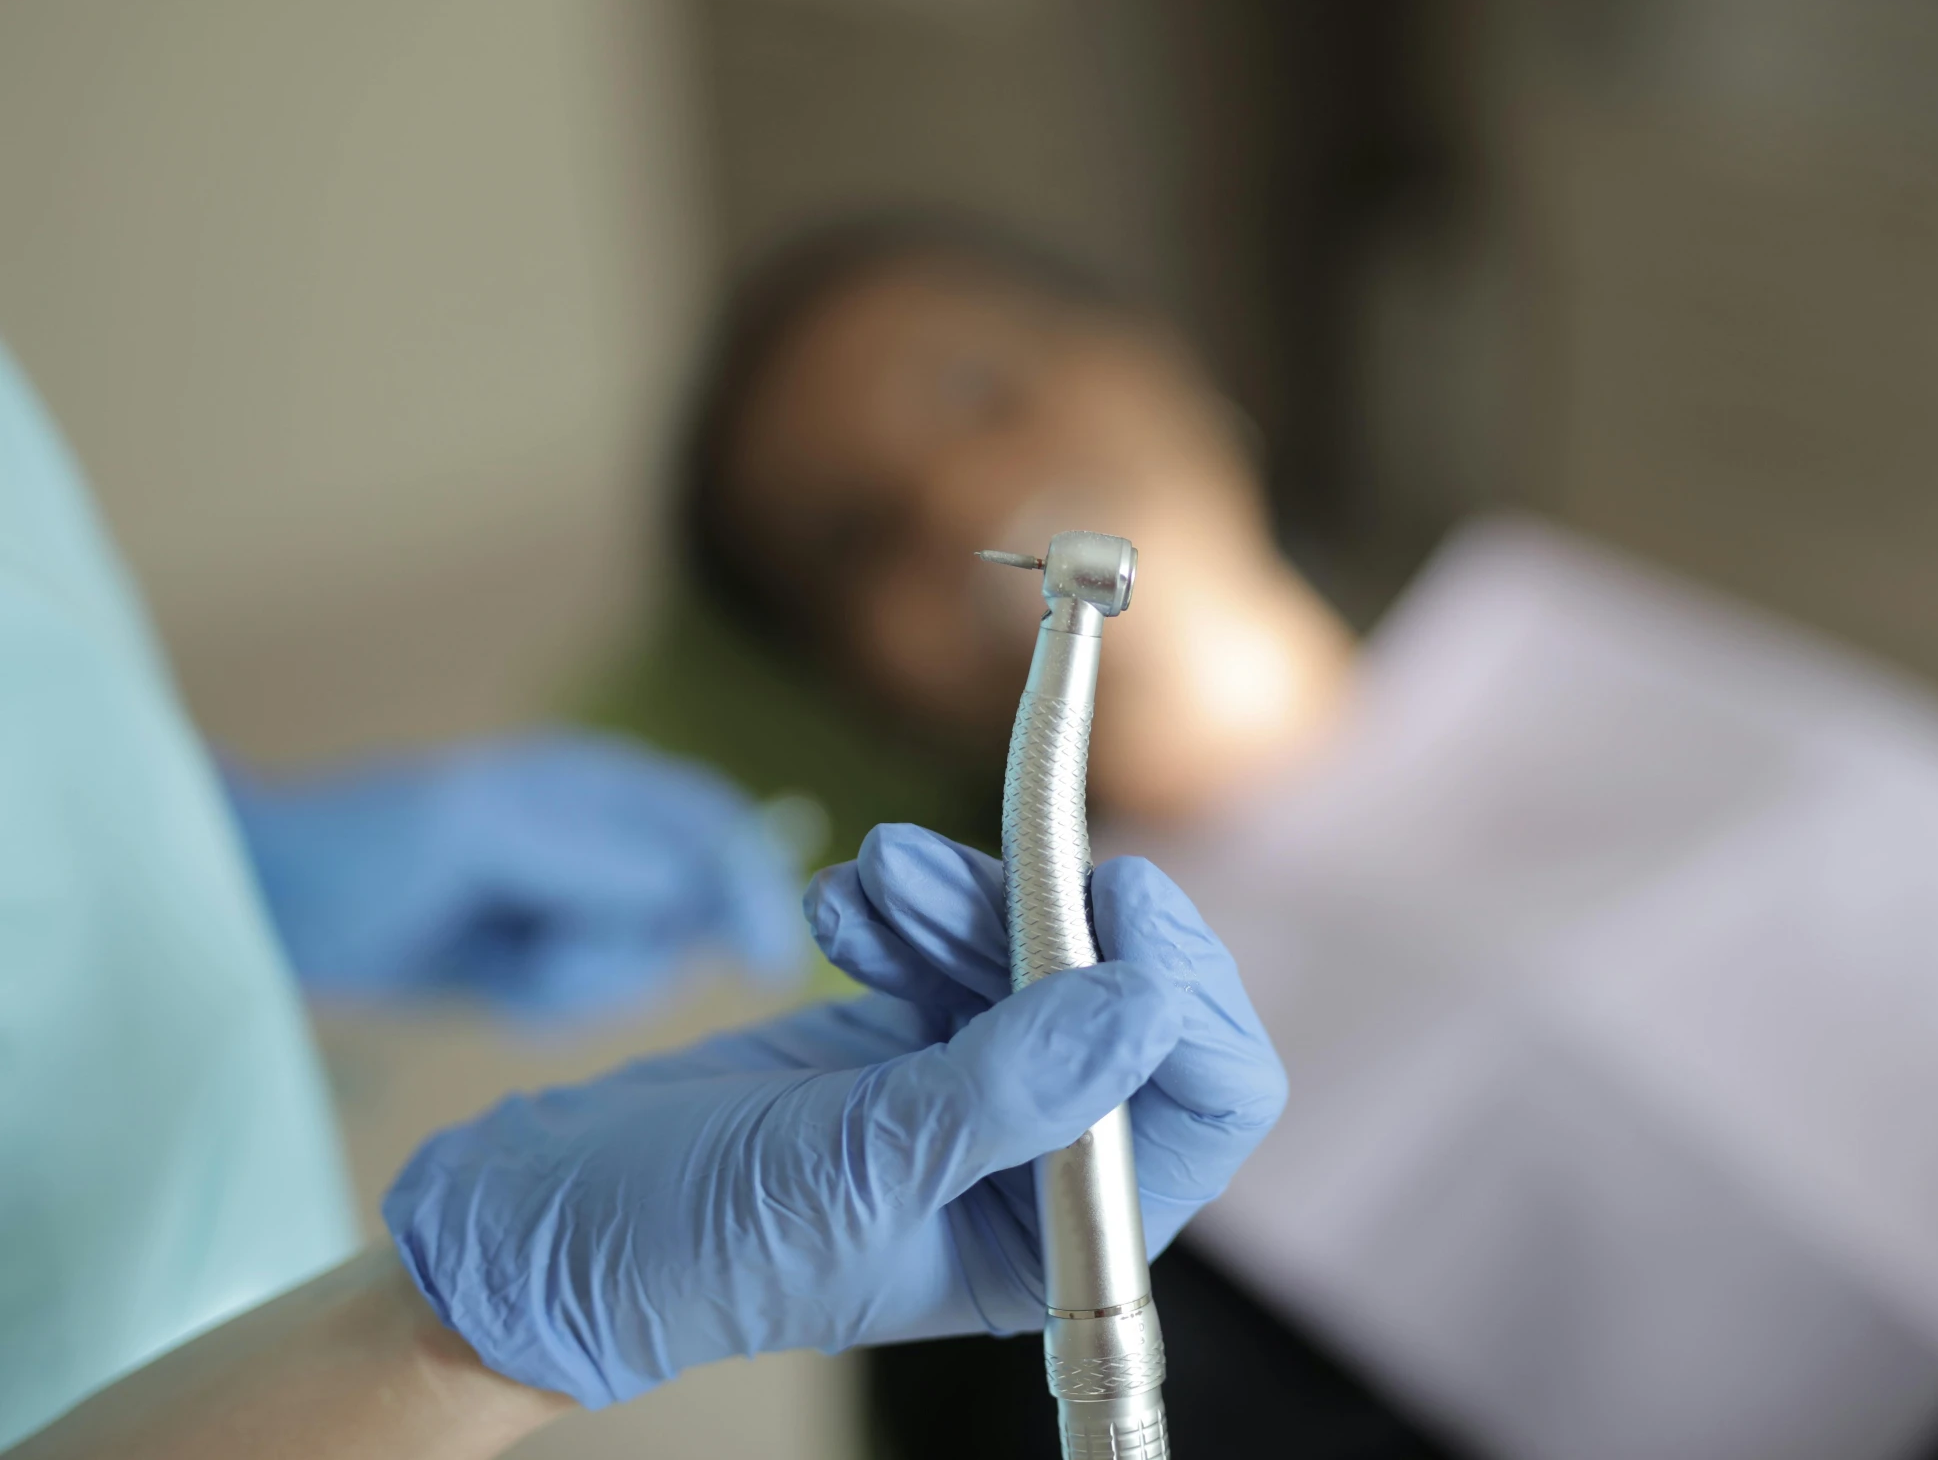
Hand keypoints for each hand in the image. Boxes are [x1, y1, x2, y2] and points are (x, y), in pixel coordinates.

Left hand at [222, 730, 799, 1017]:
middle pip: (692, 914)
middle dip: (631, 953)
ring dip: (576, 985)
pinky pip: (586, 1001)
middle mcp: (607, 840)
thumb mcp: (484, 832)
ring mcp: (575, 903)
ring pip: (641, 968)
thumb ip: (596, 856)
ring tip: (497, 964)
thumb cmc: (365, 839)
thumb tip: (690, 890)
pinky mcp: (542, 957)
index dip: (756, 892)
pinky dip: (542, 1006)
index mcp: (606, 783)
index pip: (722, 831)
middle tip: (546, 957)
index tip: (767, 966)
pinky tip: (483, 981)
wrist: (267, 898)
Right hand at [381, 824, 1285, 1407]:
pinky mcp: (920, 1033)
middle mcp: (1038, 1166)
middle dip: (1052, 922)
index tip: (1117, 900)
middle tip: (962, 875)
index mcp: (1054, 1238)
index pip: (1205, 1105)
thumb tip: (1144, 1002)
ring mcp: (981, 1090)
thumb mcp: (854, 1168)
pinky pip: (965, 937)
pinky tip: (843, 911)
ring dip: (965, 898)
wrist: (556, 1214)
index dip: (1183, 995)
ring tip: (871, 887)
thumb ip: (1006, 1088)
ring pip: (1042, 951)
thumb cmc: (690, 1238)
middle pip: (1136, 1004)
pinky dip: (914, 906)